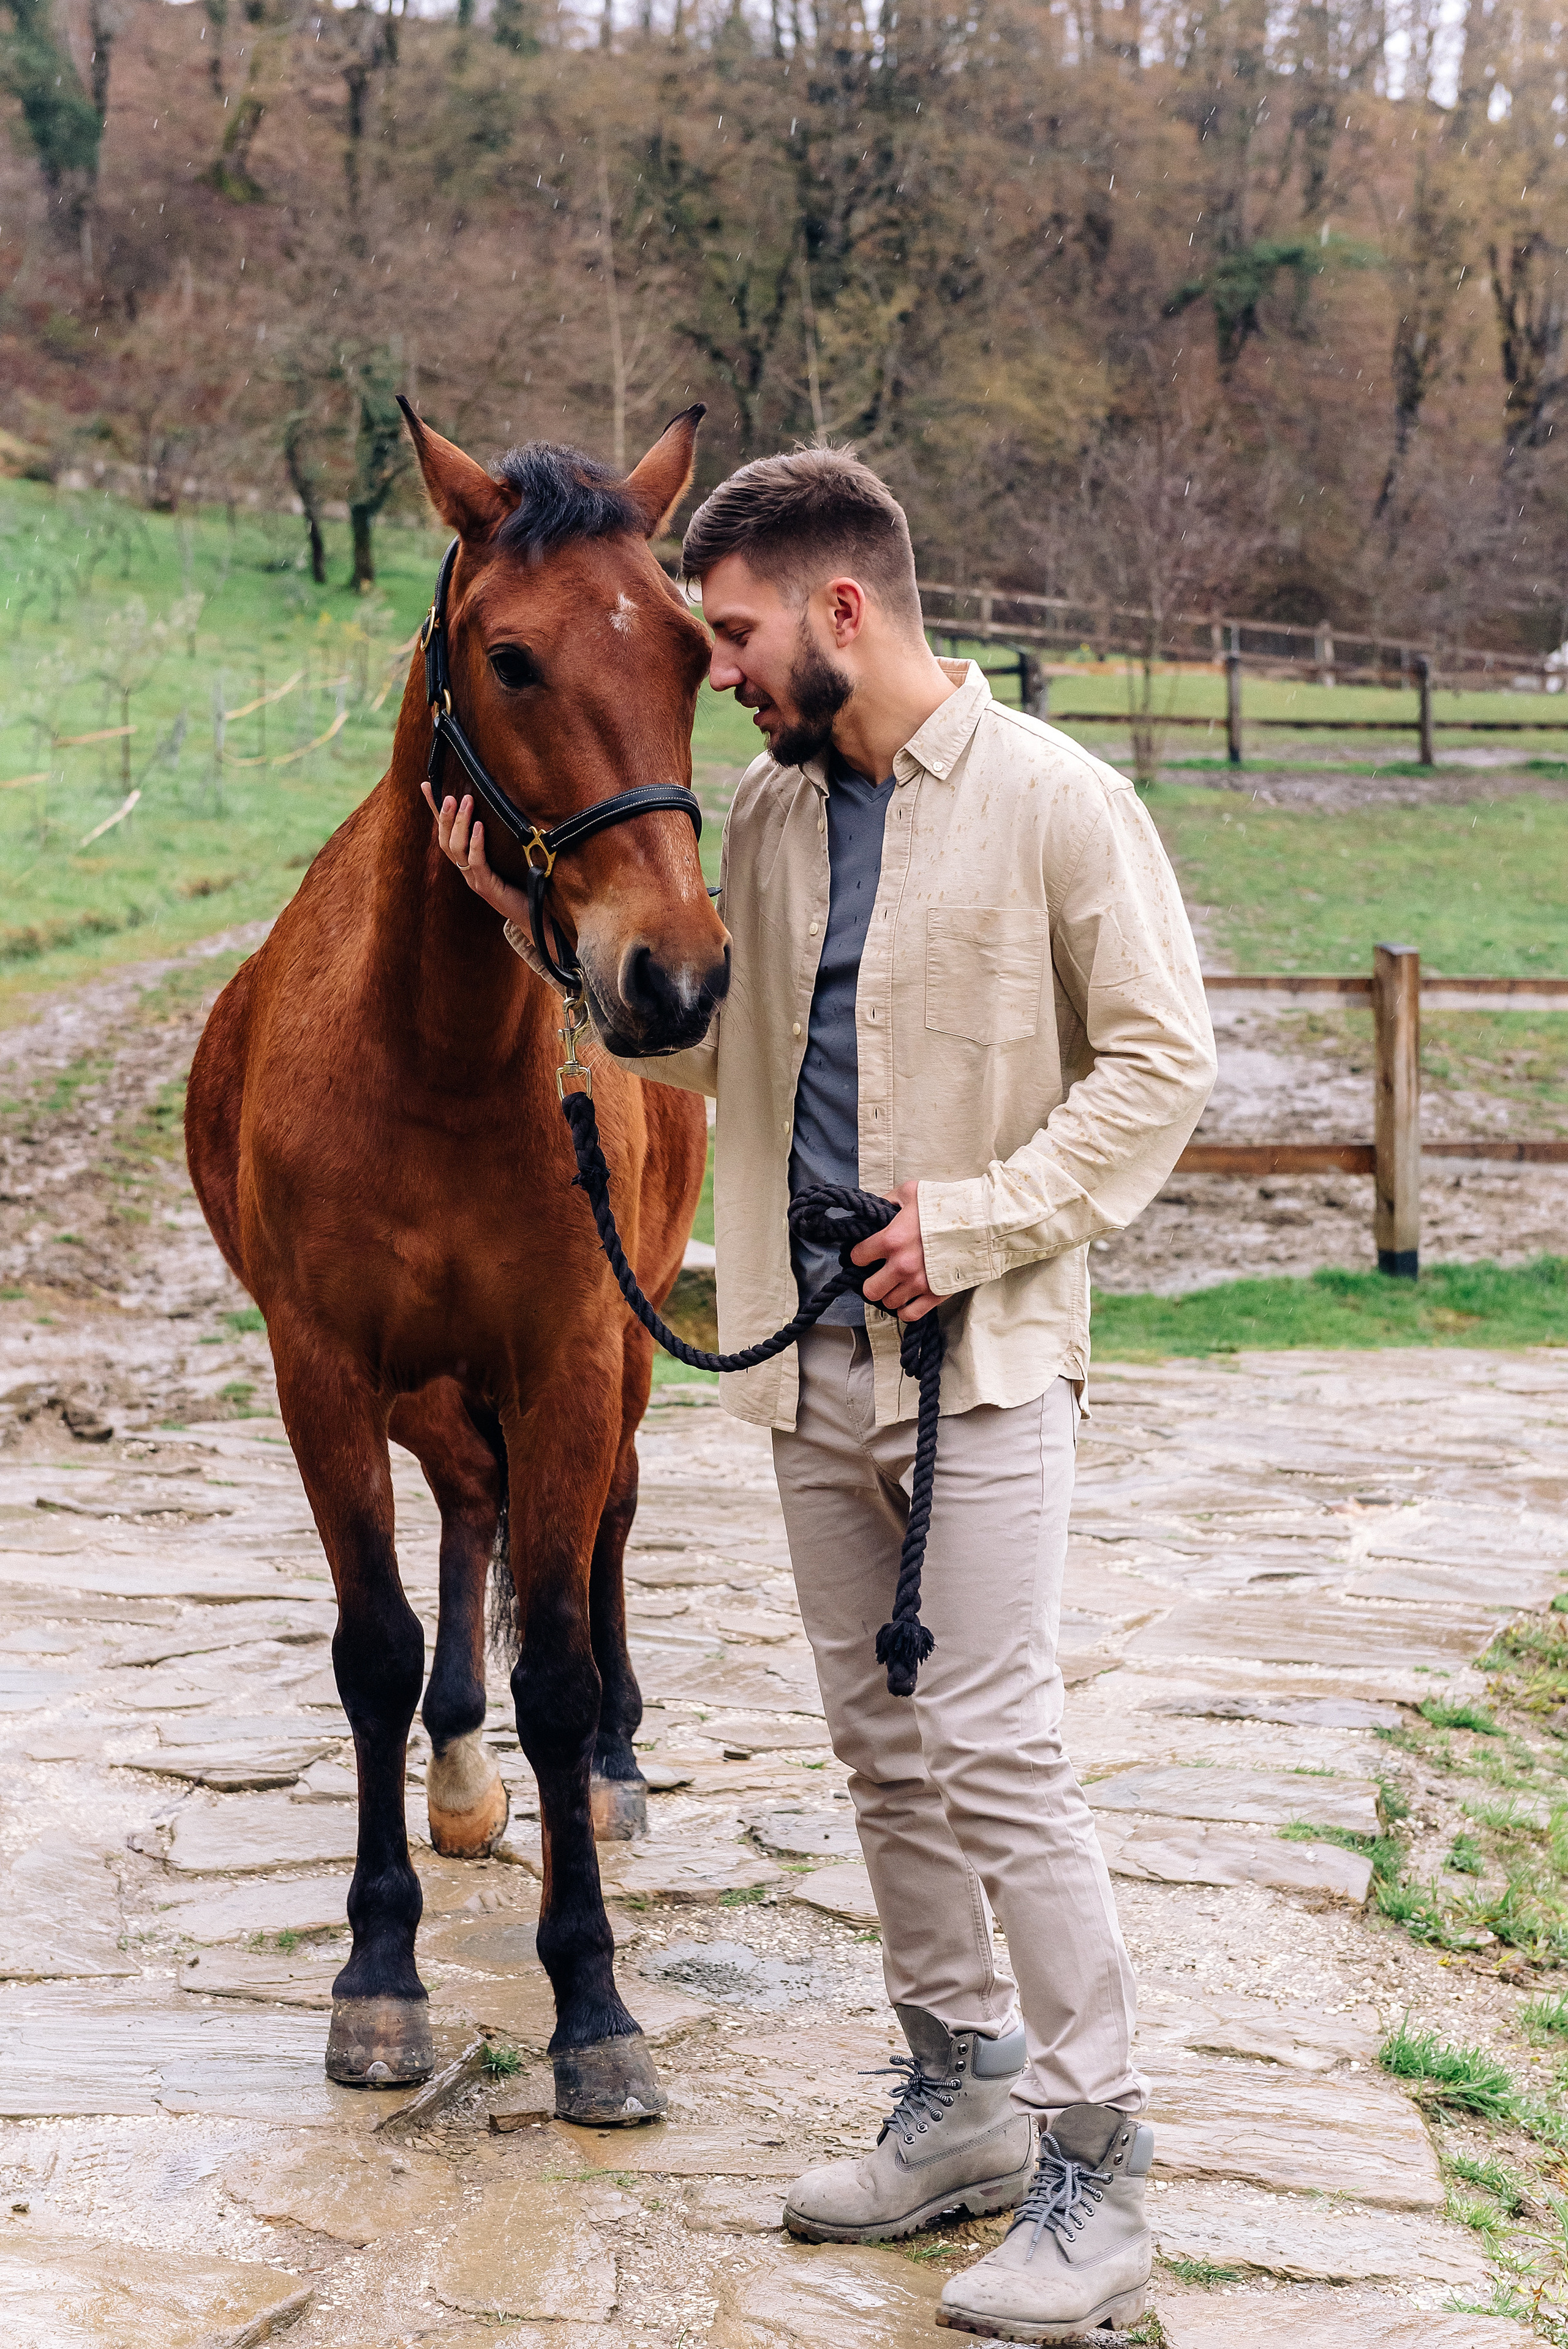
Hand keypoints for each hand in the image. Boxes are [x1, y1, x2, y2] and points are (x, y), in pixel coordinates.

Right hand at [422, 781, 533, 930]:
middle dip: (445, 816)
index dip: (435, 811)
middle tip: (449, 795)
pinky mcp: (487, 887)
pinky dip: (476, 843)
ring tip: (465, 802)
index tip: (426, 785)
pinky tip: (479, 826)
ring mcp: (474, 880)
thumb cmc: (524, 885)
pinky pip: (476, 862)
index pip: (446, 832)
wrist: (536, 916)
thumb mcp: (509, 856)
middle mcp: (466, 871)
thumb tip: (503, 806)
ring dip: (459, 824)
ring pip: (456, 849)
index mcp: (468, 862)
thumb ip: (500, 836)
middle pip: (445, 841)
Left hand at [851, 1179, 943, 1321]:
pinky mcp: (936, 1295)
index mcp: (892, 1240)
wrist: (983, 1222)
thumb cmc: (947, 1205)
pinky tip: (908, 1298)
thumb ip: (887, 1200)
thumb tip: (873, 1208)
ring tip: (897, 1284)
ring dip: (891, 1294)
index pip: (858, 1257)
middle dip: (871, 1281)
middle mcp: (902, 1265)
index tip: (866, 1253)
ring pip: (888, 1303)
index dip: (859, 1254)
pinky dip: (906, 1309)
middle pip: (870, 1289)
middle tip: (880, 1273)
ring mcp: (919, 1283)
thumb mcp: (912, 1192)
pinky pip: (909, 1315)